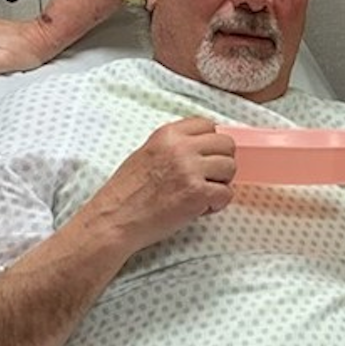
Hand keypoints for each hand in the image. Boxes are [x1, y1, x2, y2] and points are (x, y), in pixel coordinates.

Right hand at [94, 118, 239, 253]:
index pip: (208, 125)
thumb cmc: (127, 192)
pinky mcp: (197, 193)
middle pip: (226, 145)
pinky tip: (198, 209)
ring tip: (200, 195)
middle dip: (221, 163)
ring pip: (230, 168)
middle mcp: (180, 148)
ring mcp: (190, 170)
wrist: (114, 220)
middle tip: (207, 179)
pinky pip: (226, 194)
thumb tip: (201, 148)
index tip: (204, 158)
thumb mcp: (146, 153)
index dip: (210, 144)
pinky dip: (216, 205)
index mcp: (167, 135)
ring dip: (220, 184)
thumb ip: (173, 146)